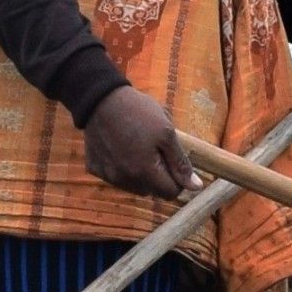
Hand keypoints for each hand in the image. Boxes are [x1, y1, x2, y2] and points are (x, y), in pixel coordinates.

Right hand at [81, 85, 195, 201]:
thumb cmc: (138, 112)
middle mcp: (124, 180)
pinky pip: (114, 177)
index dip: (177, 178)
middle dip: (158, 176)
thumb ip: (180, 162)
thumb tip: (196, 187)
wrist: (100, 98)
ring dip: (139, 174)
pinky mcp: (95, 168)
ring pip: (133, 186)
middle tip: (154, 149)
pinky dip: (120, 167)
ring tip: (137, 147)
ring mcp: (108, 176)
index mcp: (144, 172)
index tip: (172, 159)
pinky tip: (119, 147)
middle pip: (151, 191)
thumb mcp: (166, 132)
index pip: (170, 193)